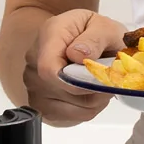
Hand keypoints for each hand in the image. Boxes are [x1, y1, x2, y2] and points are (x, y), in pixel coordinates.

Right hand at [22, 8, 126, 126]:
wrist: (83, 40)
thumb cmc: (94, 32)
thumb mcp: (105, 26)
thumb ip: (95, 38)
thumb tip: (80, 55)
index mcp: (48, 36)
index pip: (49, 69)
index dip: (76, 80)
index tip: (100, 76)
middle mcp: (33, 62)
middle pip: (63, 91)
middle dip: (93, 89)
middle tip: (109, 77)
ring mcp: (34, 86)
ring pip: (71, 107)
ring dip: (94, 99)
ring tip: (99, 82)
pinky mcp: (42, 106)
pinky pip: (70, 117)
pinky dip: (87, 108)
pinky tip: (90, 93)